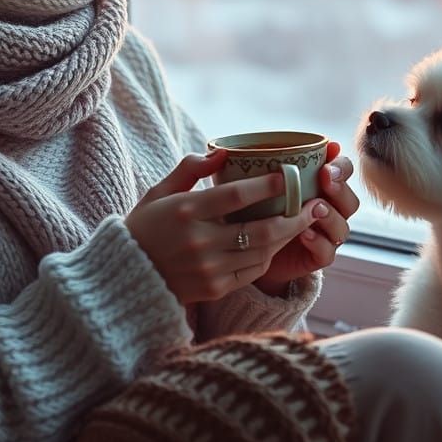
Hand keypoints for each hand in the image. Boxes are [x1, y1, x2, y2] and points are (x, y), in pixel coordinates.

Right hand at [125, 150, 321, 304]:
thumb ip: (190, 168)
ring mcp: (208, 270)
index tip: (289, 176)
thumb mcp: (159, 191)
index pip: (235, 196)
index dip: (266, 186)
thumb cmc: (145, 227)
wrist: (126, 277)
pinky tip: (278, 242)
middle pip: (260, 230)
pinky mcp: (214, 290)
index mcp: (185, 212)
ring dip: (288, 236)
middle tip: (315, 205)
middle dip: (294, 217)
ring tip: (304, 221)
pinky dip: (269, 255)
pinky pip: (252, 271)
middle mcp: (199, 242)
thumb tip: (222, 151)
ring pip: (262, 252)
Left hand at [253, 141, 359, 296]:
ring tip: (316, 208)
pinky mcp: (317, 257)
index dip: (340, 166)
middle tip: (325, 180)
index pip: (342, 171)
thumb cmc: (252, 210)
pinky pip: (327, 252)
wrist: (247, 251)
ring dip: (331, 216)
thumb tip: (239, 149)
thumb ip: (259, 167)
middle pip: (349, 200)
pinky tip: (304, 234)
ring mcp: (324, 234)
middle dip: (340, 189)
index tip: (326, 162)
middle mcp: (327, 208)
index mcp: (318, 185)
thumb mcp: (256, 185)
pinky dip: (319, 242)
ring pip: (343, 227)